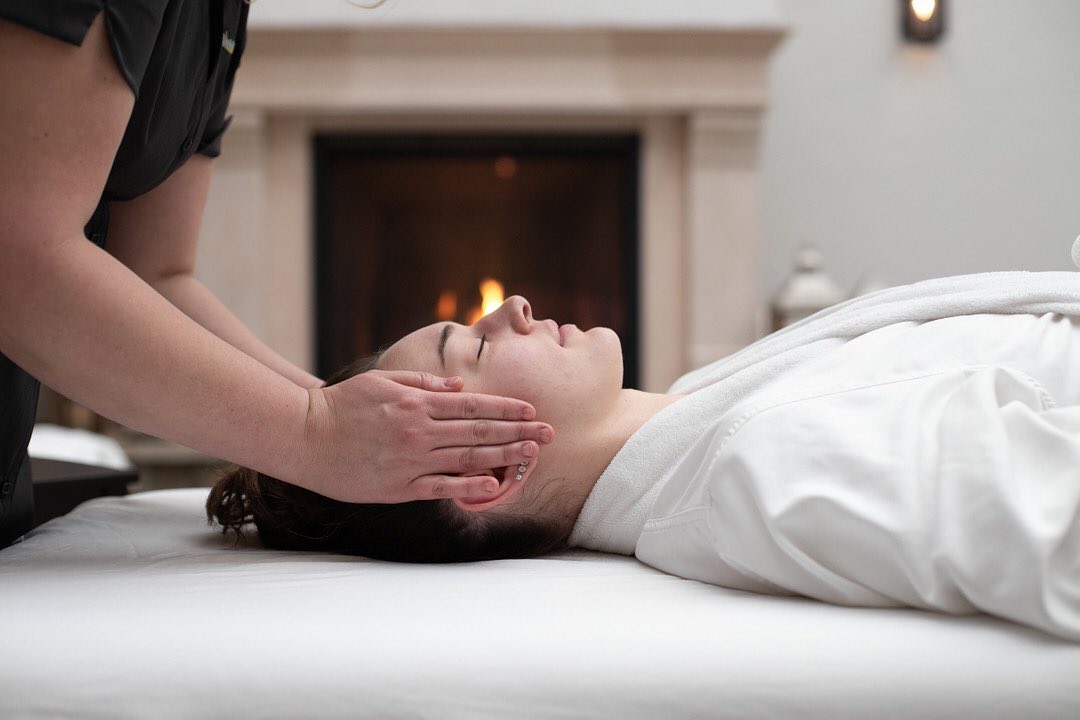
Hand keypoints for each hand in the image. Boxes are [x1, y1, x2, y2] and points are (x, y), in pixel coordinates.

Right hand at [288, 369, 553, 502]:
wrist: (304, 437)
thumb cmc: (341, 406)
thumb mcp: (382, 381)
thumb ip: (422, 382)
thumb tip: (458, 387)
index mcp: (417, 402)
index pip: (473, 404)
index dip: (506, 407)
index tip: (531, 410)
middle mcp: (420, 430)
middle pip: (480, 429)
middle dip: (518, 430)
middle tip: (549, 433)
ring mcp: (412, 460)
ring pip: (468, 456)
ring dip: (505, 455)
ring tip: (533, 454)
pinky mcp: (400, 486)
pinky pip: (442, 487)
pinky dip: (470, 486)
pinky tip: (494, 484)